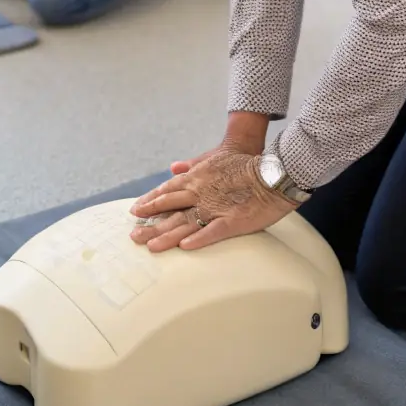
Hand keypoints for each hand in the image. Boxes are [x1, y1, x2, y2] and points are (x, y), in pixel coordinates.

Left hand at [128, 151, 295, 252]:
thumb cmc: (245, 162)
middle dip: (150, 221)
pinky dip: (198, 239)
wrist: (273, 169)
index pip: (168, 191)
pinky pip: (212, 232)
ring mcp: (216, 207)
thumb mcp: (216, 158)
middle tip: (132, 235)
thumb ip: (194, 164)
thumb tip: (173, 167)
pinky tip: (184, 247)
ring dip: (166, 235)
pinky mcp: (233, 220)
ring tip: (149, 246)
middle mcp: (201, 191)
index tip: (135, 210)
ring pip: (186, 223)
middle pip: (171, 208)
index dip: (151, 201)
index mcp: (197, 177)